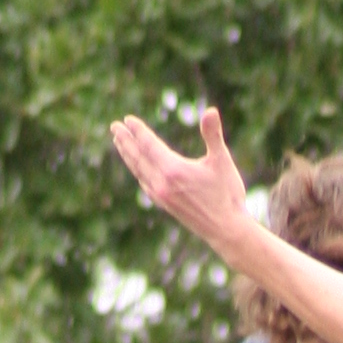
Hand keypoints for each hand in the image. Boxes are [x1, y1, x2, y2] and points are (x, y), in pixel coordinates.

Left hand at [109, 104, 251, 259]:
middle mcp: (162, 183)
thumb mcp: (222, 161)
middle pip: (138, 157)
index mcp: (173, 170)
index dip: (138, 131)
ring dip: (128, 156)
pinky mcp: (166, 206)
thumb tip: (211, 110)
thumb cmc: (228, 195)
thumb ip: (213, 135)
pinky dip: (138, 173)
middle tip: (114, 126)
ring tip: (120, 143)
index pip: (148, 145)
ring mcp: (162, 196)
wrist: (227, 232)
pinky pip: (145, 185)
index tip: (127, 120)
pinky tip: (138, 170)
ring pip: (139, 171)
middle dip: (125, 141)